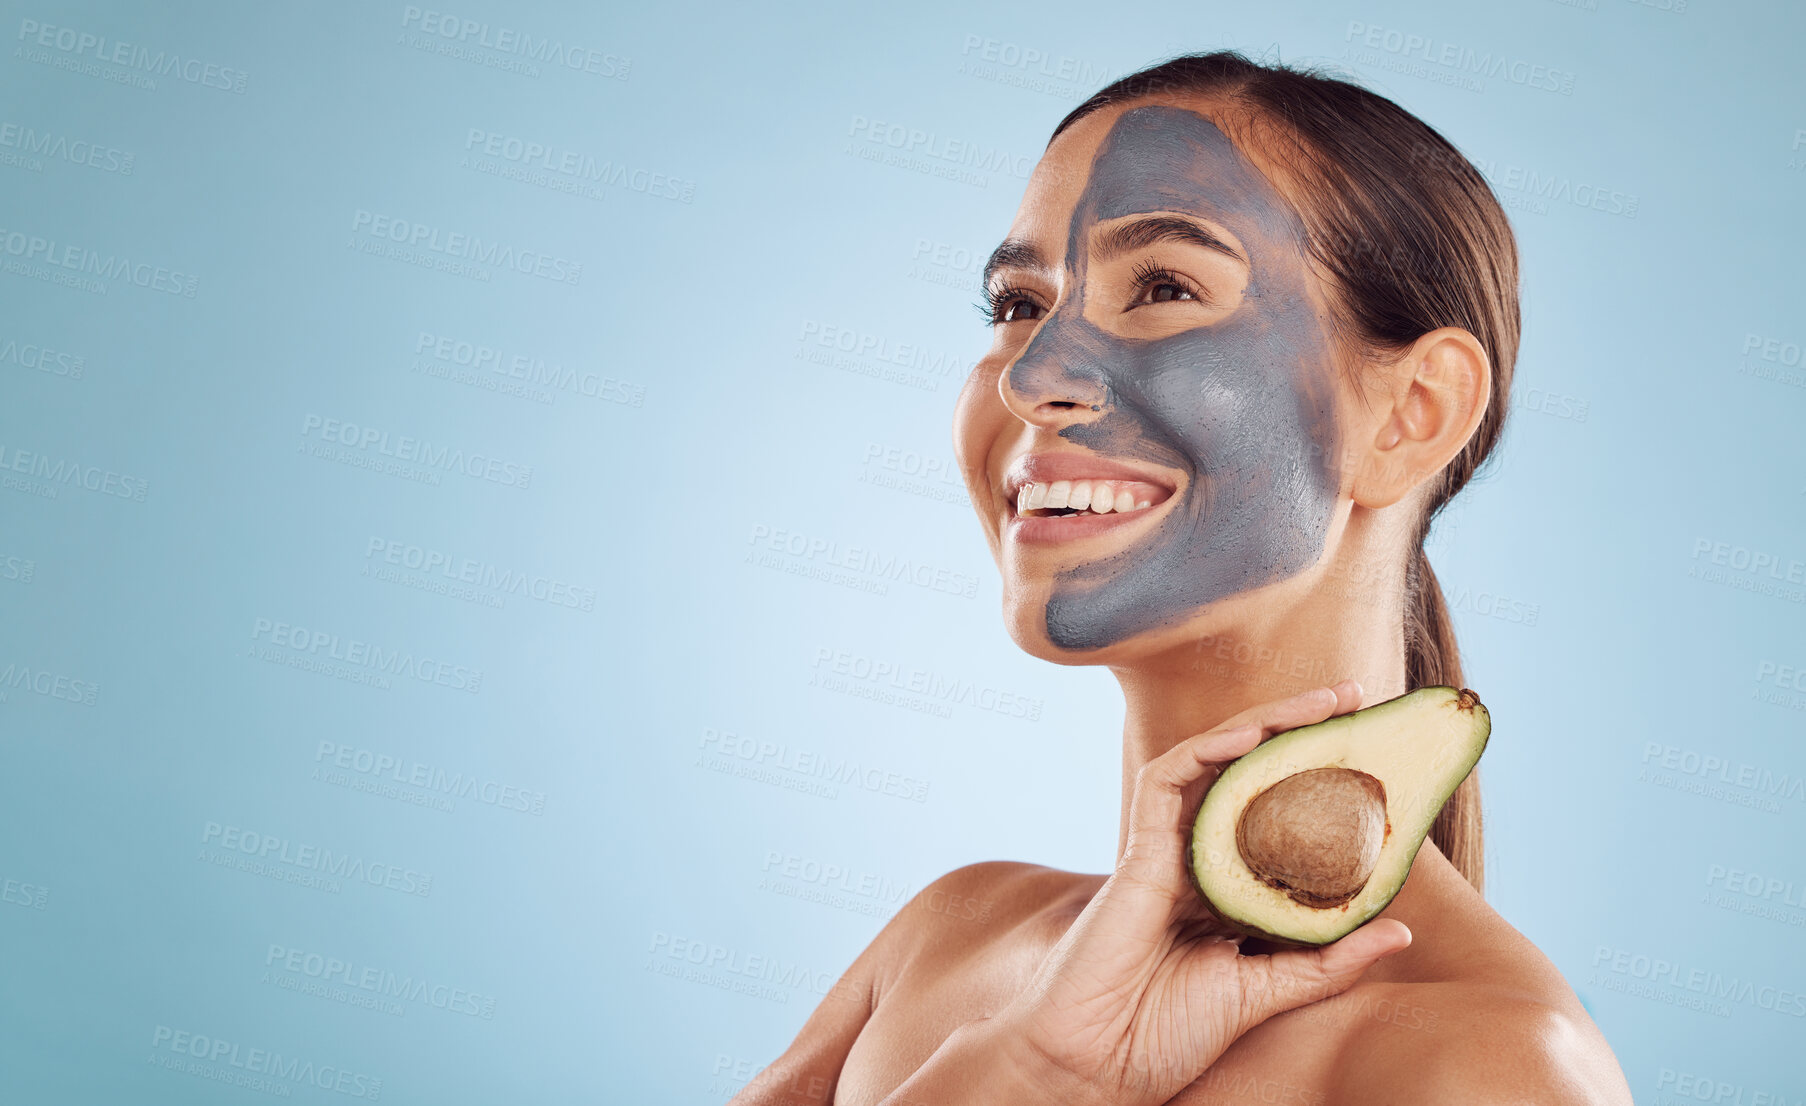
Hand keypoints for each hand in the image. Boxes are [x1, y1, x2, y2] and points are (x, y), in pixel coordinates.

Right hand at [990, 680, 1413, 1105]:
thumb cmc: (1167, 1036)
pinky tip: (1250, 735)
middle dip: (1300, 730)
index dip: (1321, 779)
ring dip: (1264, 724)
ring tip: (1322, 703)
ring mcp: (1167, 851)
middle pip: (1250, 776)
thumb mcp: (1270, 993)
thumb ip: (1328, 960)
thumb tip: (1402, 931)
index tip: (1374, 756)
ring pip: (1213, 763)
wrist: (1099, 1063)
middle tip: (1354, 700)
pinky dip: (1207, 750)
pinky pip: (1166, 780)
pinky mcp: (1138, 852)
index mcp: (1229, 889)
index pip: (1280, 814)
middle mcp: (1199, 859)